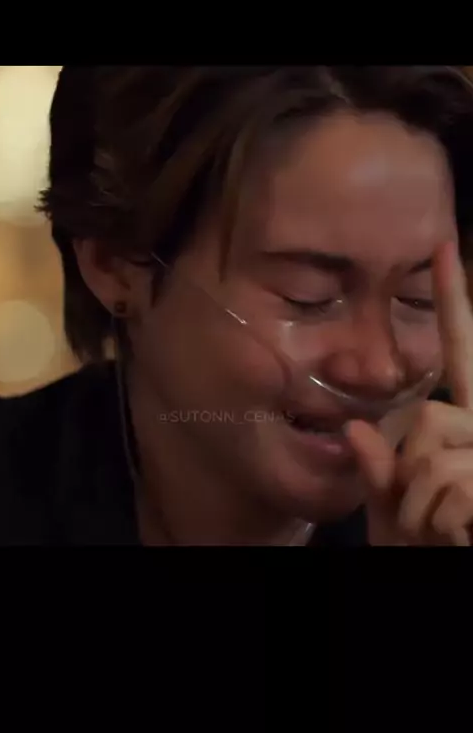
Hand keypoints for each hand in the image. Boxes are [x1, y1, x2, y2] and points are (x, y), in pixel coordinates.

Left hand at [347, 242, 472, 545]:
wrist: (445, 572)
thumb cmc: (425, 543)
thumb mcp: (394, 509)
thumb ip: (378, 471)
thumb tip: (357, 431)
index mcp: (465, 425)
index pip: (458, 354)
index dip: (452, 301)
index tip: (441, 247)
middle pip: (426, 416)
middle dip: (409, 469)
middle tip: (426, 512)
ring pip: (429, 457)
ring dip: (417, 505)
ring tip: (441, 528)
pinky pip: (440, 487)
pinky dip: (431, 521)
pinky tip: (454, 535)